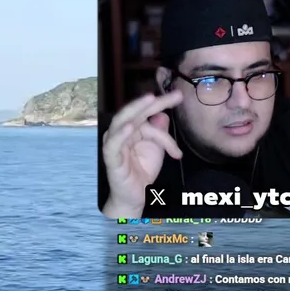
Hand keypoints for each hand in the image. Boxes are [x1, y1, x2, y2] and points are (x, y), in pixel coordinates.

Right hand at [101, 91, 183, 217]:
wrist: (137, 195)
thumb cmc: (143, 171)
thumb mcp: (157, 148)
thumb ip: (159, 131)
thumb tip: (162, 115)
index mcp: (133, 129)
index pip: (147, 113)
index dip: (162, 104)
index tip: (179, 96)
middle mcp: (121, 133)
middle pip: (135, 112)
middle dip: (153, 102)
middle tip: (173, 95)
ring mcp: (114, 145)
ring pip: (120, 122)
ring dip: (134, 109)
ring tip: (149, 100)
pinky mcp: (111, 159)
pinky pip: (113, 145)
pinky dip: (120, 135)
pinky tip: (131, 127)